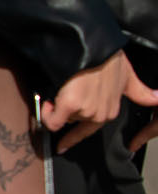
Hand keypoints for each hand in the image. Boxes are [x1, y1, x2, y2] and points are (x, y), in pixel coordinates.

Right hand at [42, 52, 157, 152]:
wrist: (96, 48)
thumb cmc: (110, 58)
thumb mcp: (128, 75)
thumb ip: (140, 91)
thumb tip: (156, 98)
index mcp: (110, 110)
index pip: (88, 130)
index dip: (72, 137)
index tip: (62, 145)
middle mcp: (100, 115)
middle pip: (73, 121)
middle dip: (65, 110)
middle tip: (62, 95)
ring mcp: (86, 111)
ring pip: (63, 118)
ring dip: (58, 106)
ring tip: (60, 89)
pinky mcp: (71, 105)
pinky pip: (52, 121)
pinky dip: (47, 115)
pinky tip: (47, 104)